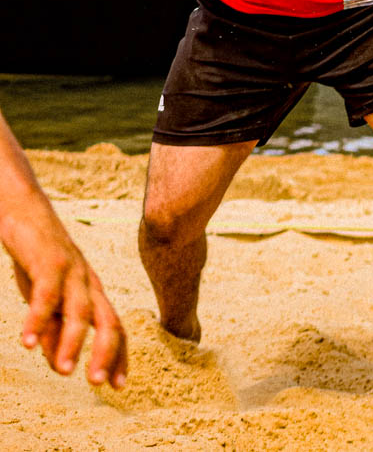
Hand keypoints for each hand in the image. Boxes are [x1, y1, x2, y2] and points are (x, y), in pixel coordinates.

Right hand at [5, 205, 125, 387]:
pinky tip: (27, 343)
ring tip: (63, 371)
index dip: (119, 356)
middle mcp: (89, 283)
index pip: (114, 328)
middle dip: (107, 354)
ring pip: (79, 311)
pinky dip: (37, 320)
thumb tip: (58, 361)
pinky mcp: (49, 262)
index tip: (119, 386)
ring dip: (71, 343)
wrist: (26, 214)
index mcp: (92, 293)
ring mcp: (72, 272)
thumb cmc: (40, 260)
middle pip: (108, 321)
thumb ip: (53, 328)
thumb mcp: (48, 299)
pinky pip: (45, 295)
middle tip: (99, 385)